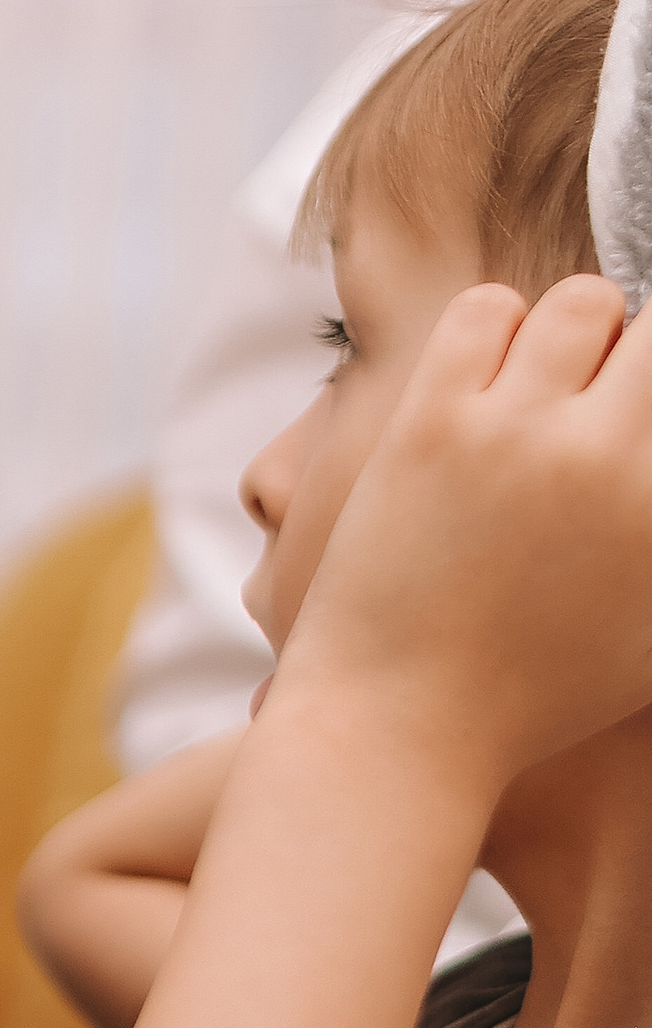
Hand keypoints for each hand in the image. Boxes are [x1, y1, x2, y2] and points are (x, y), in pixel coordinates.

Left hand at [290, 275, 651, 784]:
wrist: (400, 724)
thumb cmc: (530, 694)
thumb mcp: (649, 633)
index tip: (633, 419)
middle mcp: (603, 459)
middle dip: (640, 361)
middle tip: (606, 404)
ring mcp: (512, 434)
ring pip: (582, 303)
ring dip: (577, 335)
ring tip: (552, 387)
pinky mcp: (430, 423)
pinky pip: (483, 309)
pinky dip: (497, 327)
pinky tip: (488, 379)